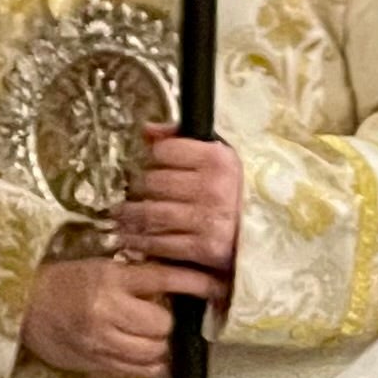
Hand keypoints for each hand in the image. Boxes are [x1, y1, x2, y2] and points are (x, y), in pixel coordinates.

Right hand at [19, 253, 218, 377]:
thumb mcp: (99, 267)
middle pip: (162, 325)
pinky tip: (148, 359)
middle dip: (169, 323)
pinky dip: (149, 367)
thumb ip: (134, 278)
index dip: (196, 283)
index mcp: (110, 278)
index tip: (218, 287)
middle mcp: (107, 310)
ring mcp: (100, 341)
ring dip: (161, 347)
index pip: (164, 278)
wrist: (20, 306)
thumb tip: (176, 286)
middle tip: (161, 317)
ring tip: (153, 338)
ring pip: (152, 353)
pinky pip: (135, 373)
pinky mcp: (93, 364)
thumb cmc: (63, 281)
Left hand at [112, 129, 243, 278]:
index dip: (153, 158)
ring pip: (150, 213)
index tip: (152, 167)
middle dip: (139, 188)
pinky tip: (129, 238)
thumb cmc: (231, 194)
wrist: (257, 238)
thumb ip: (181, 140)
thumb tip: (146, 130)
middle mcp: (215, 187)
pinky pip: (158, 243)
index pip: (163, 150)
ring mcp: (209, 219)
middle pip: (152, 182)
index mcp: (219, 159)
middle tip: (133, 194)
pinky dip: (138, 242)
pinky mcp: (204, 247)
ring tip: (120, 216)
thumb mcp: (217, 161)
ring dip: (129, 216)